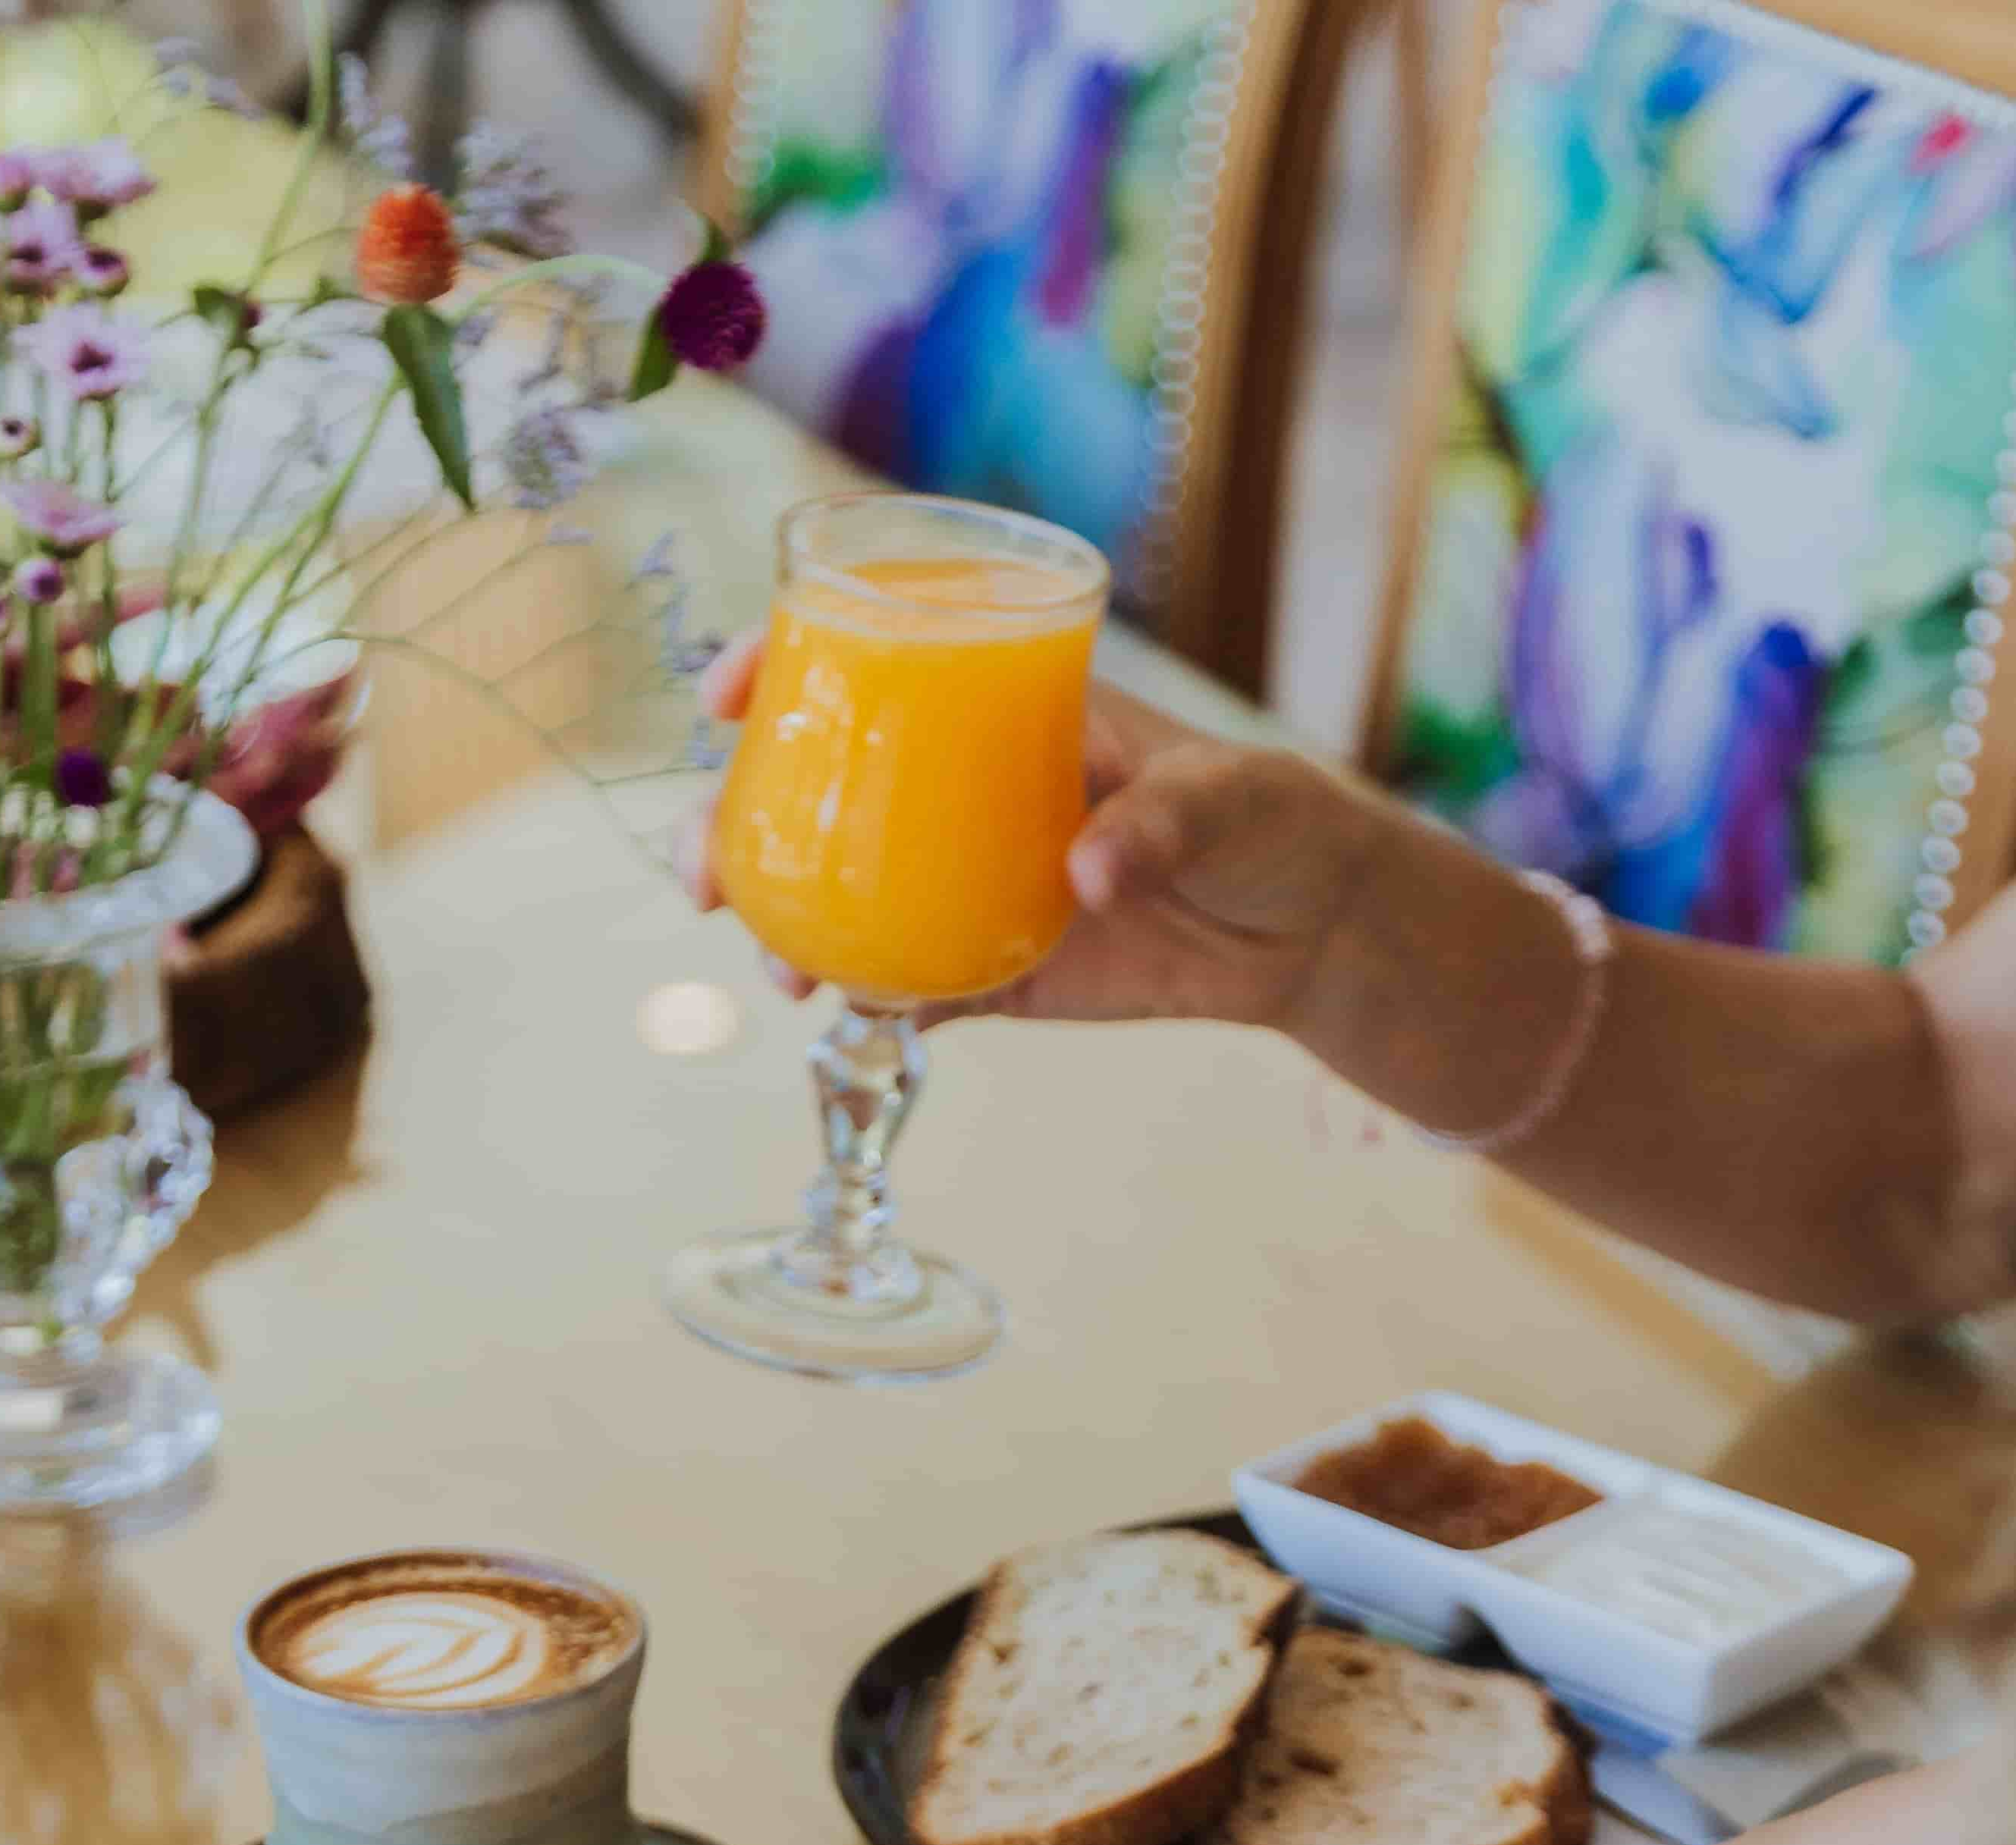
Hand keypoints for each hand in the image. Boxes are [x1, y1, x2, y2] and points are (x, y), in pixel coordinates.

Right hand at [690, 639, 1371, 1031]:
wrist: (1308, 928)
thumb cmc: (1270, 820)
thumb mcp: (1230, 795)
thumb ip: (1164, 821)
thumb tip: (1088, 871)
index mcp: (1003, 709)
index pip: (872, 658)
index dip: (781, 662)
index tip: (725, 695)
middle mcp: (963, 791)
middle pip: (821, 787)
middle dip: (740, 822)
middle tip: (707, 873)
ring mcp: (970, 881)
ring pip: (846, 892)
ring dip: (788, 926)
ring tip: (780, 972)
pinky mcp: (1000, 969)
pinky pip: (912, 985)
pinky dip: (872, 1002)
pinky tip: (847, 1016)